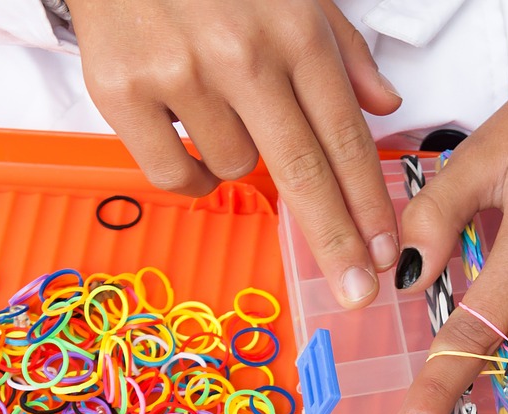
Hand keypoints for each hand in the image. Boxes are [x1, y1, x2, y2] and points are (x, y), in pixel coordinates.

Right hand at [66, 0, 401, 307]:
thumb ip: (342, 49)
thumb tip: (383, 105)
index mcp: (293, 31)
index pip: (344, 136)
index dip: (368, 203)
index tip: (384, 250)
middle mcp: (241, 55)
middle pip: (302, 173)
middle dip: (335, 240)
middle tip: (355, 289)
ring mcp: (180, 75)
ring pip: (235, 169)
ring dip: (239, 159)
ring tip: (222, 109)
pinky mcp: (123, 92)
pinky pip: (175, 174)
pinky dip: (192, 173)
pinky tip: (192, 139)